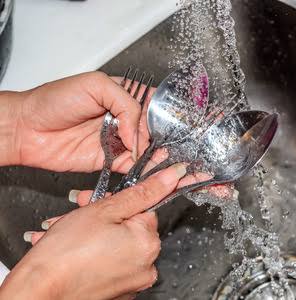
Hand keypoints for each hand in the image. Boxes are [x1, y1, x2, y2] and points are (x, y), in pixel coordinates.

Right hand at [0, 163, 186, 299]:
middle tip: (80, 213)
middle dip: (105, 216)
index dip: (118, 202)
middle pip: (130, 226)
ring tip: (68, 233)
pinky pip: (111, 263)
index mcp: (148, 242)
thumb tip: (172, 176)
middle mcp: (147, 265)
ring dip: (95, 234)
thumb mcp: (104, 210)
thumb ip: (141, 192)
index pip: (144, 208)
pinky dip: (95, 254)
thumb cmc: (64, 255)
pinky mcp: (118, 292)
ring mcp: (132, 281)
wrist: (37, 292)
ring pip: (118, 244)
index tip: (99, 202)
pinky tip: (74, 250)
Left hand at [11, 71, 150, 172]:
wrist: (27, 129)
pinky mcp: (110, 160)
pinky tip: (150, 165)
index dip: (161, 112)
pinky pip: (132, 165)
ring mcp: (117, 139)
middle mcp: (122, 118)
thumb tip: (138, 134)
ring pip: (146, 148)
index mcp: (122, 95)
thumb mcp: (96, 85)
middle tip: (161, 141)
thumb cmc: (53, 100)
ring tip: (161, 155)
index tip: (168, 121)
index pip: (151, 103)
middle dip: (160, 135)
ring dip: (156, 153)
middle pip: (152, 128)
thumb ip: (126, 104)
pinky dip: (143, 168)